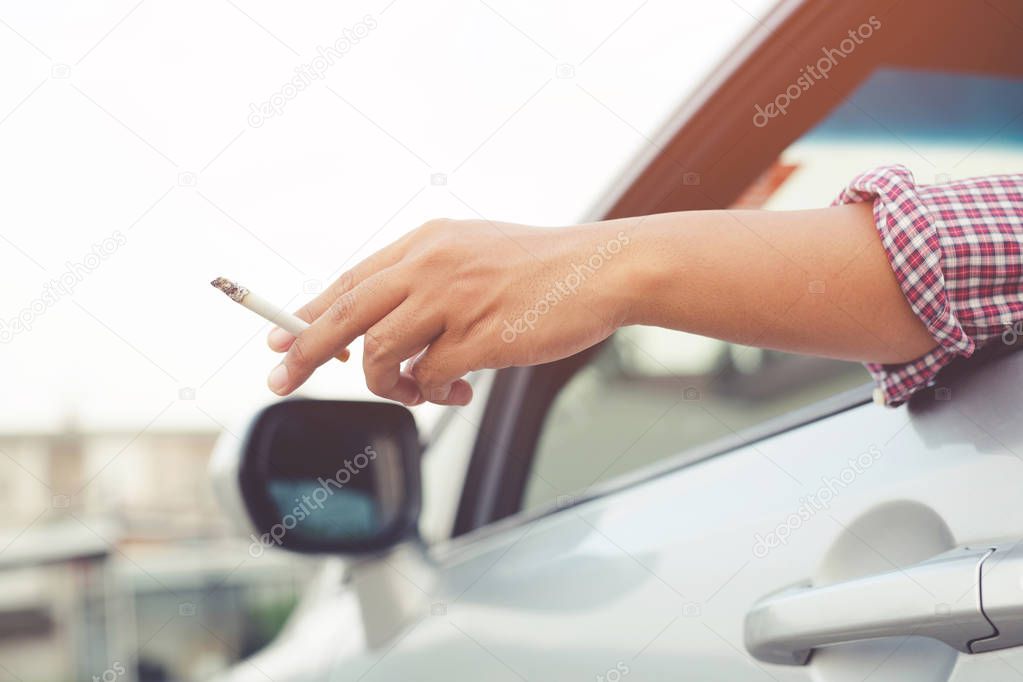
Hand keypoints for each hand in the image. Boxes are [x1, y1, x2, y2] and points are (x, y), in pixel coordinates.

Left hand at [266, 218, 633, 405]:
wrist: (602, 269)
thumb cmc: (543, 268)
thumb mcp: (474, 251)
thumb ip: (427, 279)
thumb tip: (383, 330)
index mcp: (427, 242)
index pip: (351, 280)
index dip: (310, 313)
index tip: (279, 339)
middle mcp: (430, 265)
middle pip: (344, 313)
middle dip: (304, 352)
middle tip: (279, 379)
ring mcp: (453, 299)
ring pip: (378, 352)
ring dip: (388, 384)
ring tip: (415, 391)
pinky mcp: (479, 335)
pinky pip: (428, 377)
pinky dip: (433, 394)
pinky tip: (459, 392)